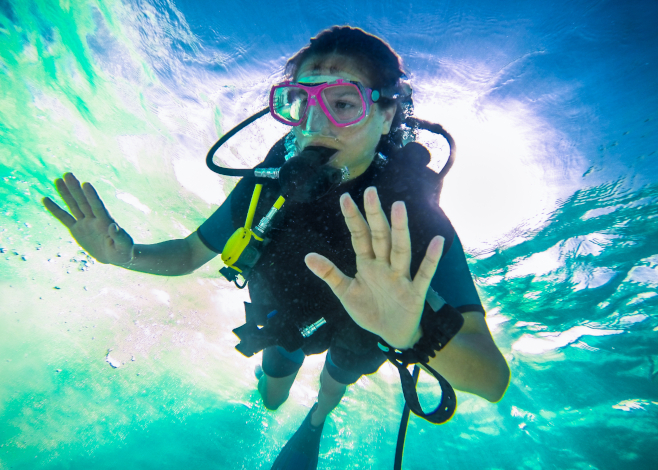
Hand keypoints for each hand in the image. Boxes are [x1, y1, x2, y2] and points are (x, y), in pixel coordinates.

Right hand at [42, 173, 133, 264]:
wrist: (114, 255)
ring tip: (58, 180)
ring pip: (73, 206)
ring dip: (66, 194)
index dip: (92, 196)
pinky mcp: (76, 229)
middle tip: (68, 174)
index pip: (97, 207)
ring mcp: (84, 223)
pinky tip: (45, 199)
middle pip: (83, 202)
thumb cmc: (123, 251)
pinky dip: (55, 209)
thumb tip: (114, 226)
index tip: (85, 184)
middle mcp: (94, 219)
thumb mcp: (124, 246)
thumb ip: (120, 236)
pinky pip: (64, 218)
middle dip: (75, 189)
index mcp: (106, 221)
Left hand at [304, 187, 443, 348]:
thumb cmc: (369, 309)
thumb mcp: (345, 292)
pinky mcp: (415, 293)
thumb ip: (330, 273)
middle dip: (375, 215)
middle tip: (371, 192)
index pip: (359, 236)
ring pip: (401, 250)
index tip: (345, 197)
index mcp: (367, 263)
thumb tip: (307, 256)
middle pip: (380, 237)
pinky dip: (430, 259)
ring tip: (399, 208)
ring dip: (400, 230)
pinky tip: (437, 242)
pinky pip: (424, 274)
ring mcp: (400, 277)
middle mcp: (385, 265)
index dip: (352, 218)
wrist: (391, 334)